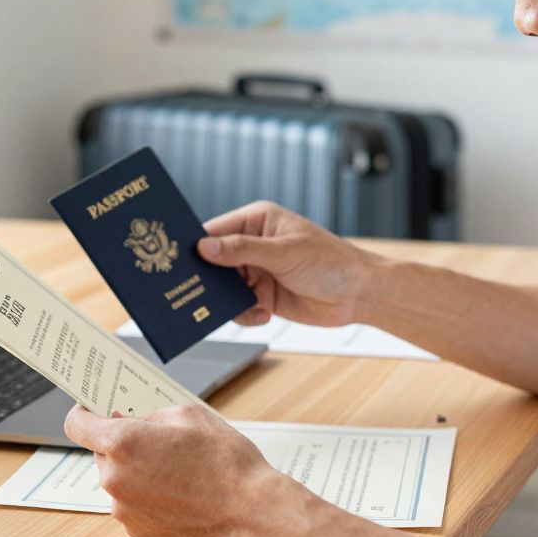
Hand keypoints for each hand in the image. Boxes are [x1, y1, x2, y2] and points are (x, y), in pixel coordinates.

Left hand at [63, 404, 306, 536]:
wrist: (250, 512)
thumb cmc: (225, 462)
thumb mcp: (189, 414)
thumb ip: (150, 414)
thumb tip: (132, 419)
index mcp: (123, 443)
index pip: (77, 424)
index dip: (83, 412)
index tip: (91, 409)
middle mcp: (115, 479)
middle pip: (101, 452)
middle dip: (123, 442)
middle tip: (159, 439)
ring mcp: (124, 510)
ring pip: (118, 478)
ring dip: (136, 470)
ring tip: (177, 469)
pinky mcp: (137, 531)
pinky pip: (132, 503)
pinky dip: (147, 494)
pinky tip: (178, 490)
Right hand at [198, 201, 378, 327]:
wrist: (359, 295)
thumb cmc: (332, 262)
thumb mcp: (284, 253)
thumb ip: (242, 250)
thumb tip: (205, 247)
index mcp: (257, 222)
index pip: (215, 230)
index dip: (196, 245)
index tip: (177, 260)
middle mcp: (254, 245)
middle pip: (214, 262)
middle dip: (209, 279)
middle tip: (198, 292)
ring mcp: (258, 272)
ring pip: (224, 288)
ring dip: (228, 301)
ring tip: (242, 306)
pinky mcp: (264, 296)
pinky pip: (239, 307)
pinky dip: (245, 314)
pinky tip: (264, 314)